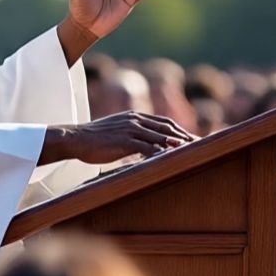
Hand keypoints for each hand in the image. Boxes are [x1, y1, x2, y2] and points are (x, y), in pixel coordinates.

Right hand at [38, 112, 194, 166]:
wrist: (76, 138)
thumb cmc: (94, 138)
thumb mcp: (116, 130)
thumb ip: (131, 134)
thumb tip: (143, 144)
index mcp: (134, 116)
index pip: (164, 122)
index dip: (180, 130)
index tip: (192, 140)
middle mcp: (135, 120)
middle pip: (167, 127)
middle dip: (185, 137)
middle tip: (200, 146)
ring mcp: (130, 129)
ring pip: (161, 136)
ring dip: (177, 145)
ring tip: (192, 153)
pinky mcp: (125, 141)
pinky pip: (148, 147)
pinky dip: (161, 152)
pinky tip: (170, 159)